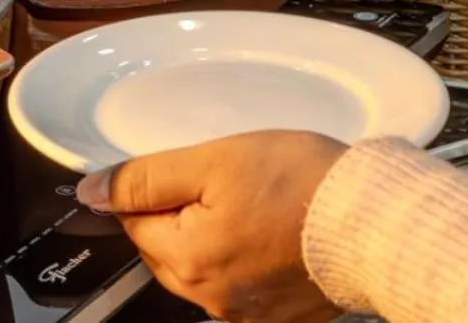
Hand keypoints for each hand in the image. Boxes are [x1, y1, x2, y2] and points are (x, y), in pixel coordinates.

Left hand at [77, 131, 347, 322]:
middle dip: (184, 213)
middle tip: (231, 182)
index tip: (194, 170)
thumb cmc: (302, 183)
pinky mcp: (279, 317)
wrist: (377, 220)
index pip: (136, 220)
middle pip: (167, 247)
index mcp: (186, 260)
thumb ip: (145, 178)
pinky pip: (241, 284)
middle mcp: (210, 299)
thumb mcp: (213, 160)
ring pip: (203, 266)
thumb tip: (91, 192)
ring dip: (216, 235)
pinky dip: (249, 258)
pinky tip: (276, 232)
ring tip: (259, 204)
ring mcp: (246, 314)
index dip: (158, 186)